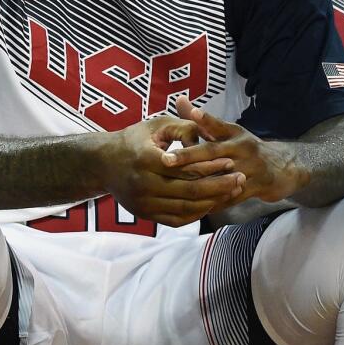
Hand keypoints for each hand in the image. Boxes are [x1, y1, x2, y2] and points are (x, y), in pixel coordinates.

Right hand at [99, 114, 246, 226]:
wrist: (102, 164)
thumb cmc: (133, 140)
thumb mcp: (156, 125)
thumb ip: (184, 127)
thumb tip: (210, 134)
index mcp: (145, 158)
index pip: (186, 167)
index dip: (211, 166)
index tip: (231, 161)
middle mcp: (142, 183)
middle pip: (189, 191)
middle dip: (219, 186)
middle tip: (241, 178)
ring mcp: (142, 202)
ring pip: (186, 208)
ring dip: (213, 202)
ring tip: (232, 192)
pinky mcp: (144, 214)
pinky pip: (177, 219)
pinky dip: (197, 214)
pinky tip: (212, 204)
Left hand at [163, 97, 301, 203]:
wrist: (283, 168)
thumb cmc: (246, 149)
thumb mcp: (229, 133)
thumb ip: (203, 121)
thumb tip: (179, 99)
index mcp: (235, 133)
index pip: (217, 125)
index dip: (204, 119)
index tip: (191, 115)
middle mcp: (243, 148)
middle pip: (213, 152)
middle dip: (189, 156)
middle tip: (167, 160)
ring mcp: (251, 168)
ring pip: (222, 176)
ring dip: (200, 182)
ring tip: (175, 186)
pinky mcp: (257, 187)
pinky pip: (232, 196)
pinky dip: (214, 202)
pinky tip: (194, 207)